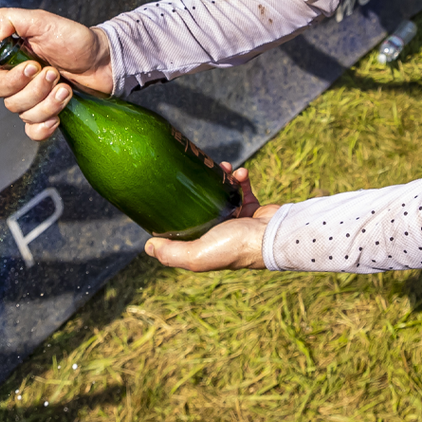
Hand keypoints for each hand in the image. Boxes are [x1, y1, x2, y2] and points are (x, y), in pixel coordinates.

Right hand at [0, 7, 113, 139]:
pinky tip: (58, 117)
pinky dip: (44, 127)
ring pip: (26, 116)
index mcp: (12, 63)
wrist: (104, 60)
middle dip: (36, 90)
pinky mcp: (49, 114)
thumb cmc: (75, 40)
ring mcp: (34, 101)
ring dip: (48, 104)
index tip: (35, 66)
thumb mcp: (43, 21)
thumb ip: (12, 20)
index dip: (12, 80)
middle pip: (10, 102)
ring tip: (66, 88)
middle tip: (55, 73)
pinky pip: (34, 132)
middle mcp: (20, 84)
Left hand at [144, 165, 279, 270]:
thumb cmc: (235, 247)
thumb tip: (148, 246)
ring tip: (224, 167)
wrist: (273, 236)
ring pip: (222, 193)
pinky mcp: (251, 207)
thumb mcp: (197, 254)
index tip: (172, 192)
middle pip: (203, 205)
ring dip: (222, 178)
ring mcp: (236, 219)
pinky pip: (242, 188)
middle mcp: (219, 232)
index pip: (185, 227)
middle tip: (201, 171)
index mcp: (205, 244)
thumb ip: (172, 253)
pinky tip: (240, 172)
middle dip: (200, 187)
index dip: (177, 211)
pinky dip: (240, 178)